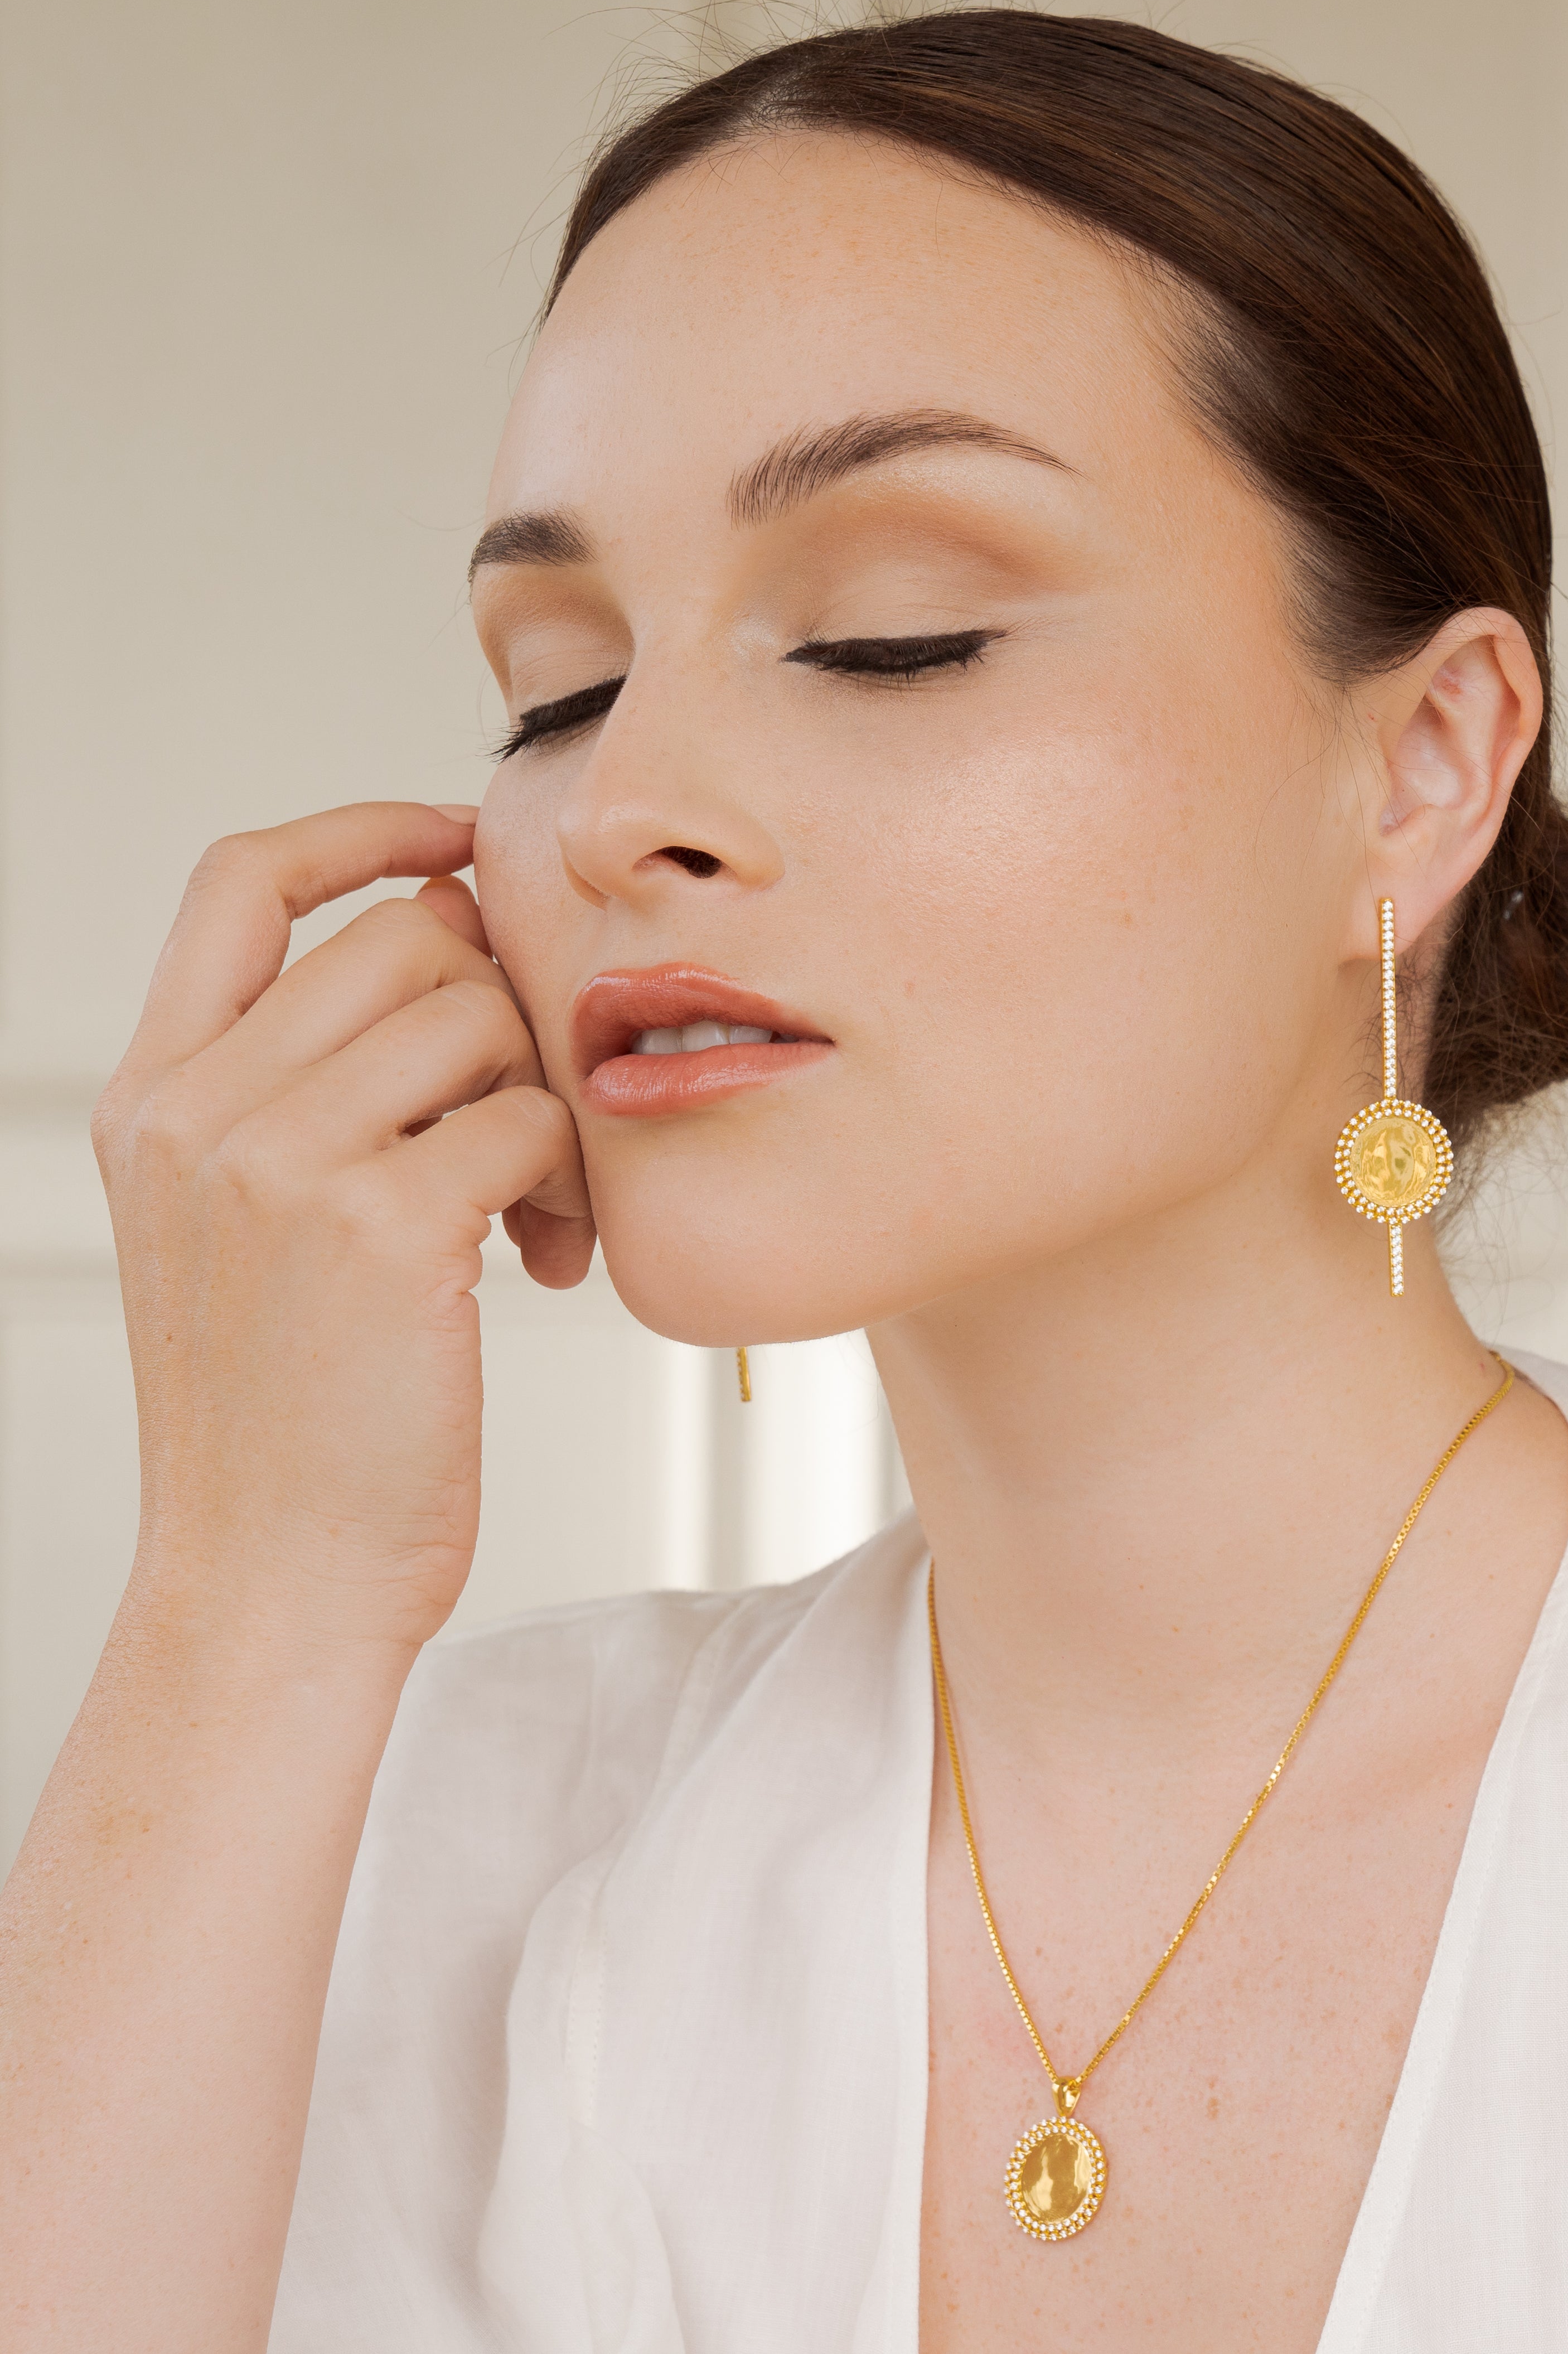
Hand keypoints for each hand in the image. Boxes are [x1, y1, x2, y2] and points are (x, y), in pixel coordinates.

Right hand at [91, 801, 593, 1655]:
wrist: (271, 1583)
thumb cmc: (288, 1413)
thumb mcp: (245, 1227)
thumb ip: (305, 1081)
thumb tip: (443, 923)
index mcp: (155, 1097)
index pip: (242, 879)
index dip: (364, 831)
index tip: (459, 839)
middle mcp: (198, 1110)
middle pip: (403, 938)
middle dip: (496, 1012)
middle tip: (519, 1122)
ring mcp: (280, 1162)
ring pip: (476, 1018)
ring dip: (539, 1101)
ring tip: (535, 1210)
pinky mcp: (381, 1227)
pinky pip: (528, 1119)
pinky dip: (565, 1179)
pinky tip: (547, 1263)